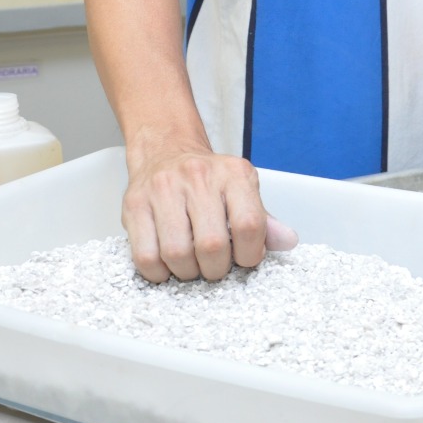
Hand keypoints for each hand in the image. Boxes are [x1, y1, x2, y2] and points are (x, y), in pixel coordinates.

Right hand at [121, 146, 298, 282]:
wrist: (165, 150)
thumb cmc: (208, 180)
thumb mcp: (243, 190)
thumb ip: (264, 220)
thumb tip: (287, 241)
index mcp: (233, 173)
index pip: (249, 224)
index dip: (249, 254)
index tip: (243, 258)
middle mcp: (198, 177)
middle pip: (212, 246)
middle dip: (216, 269)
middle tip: (214, 266)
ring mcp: (163, 189)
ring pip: (177, 254)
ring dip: (187, 272)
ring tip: (191, 264)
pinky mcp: (134, 205)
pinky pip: (145, 257)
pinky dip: (159, 272)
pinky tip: (167, 263)